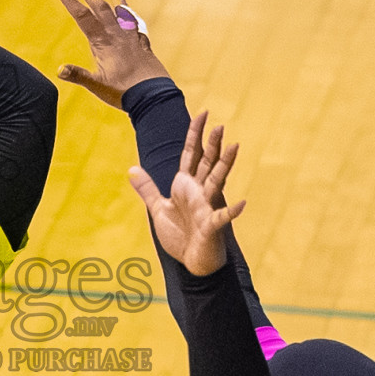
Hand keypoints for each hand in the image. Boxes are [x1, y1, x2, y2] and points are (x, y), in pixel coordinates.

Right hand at [56, 0, 169, 109]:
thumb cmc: (124, 92)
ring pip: (122, 11)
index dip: (71, 1)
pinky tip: (130, 13)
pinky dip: (131, 15)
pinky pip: (136, 23)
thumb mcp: (97, 85)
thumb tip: (59, 70)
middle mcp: (117, 35)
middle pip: (101, 8)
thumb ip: (78, 76)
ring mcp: (131, 38)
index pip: (83, 17)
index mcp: (103, 42)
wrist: (153, 96)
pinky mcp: (142, 44)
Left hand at [128, 111, 245, 275]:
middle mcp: (199, 192)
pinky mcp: (211, 226)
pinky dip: (231, 212)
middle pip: (207, 163)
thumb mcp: (158, 209)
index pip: (191, 154)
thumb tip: (132, 169)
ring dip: (226, 164)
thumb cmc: (180, 236)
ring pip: (217, 181)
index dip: (195, 134)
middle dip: (212, 144)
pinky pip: (221, 218)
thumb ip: (147, 189)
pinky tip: (242, 204)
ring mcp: (207, 207)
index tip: (203, 113)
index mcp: (186, 186)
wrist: (193, 262)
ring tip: (235, 146)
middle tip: (219, 124)